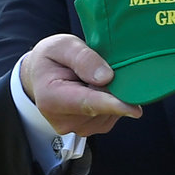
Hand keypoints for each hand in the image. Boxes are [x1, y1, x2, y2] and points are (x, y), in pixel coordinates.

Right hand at [19, 33, 142, 135]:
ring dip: (111, 95)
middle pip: (103, 107)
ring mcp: (76, 127)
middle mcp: (63, 120)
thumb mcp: (63, 46)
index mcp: (51, 98)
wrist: (40, 75)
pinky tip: (98, 89)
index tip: (135, 109)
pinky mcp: (88, 129)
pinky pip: (110, 116)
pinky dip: (111, 102)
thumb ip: (83, 58)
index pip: (88, 103)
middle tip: (104, 68)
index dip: (113, 105)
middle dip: (113, 89)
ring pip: (109, 113)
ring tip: (93, 79)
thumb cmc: (51, 58)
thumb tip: (106, 77)